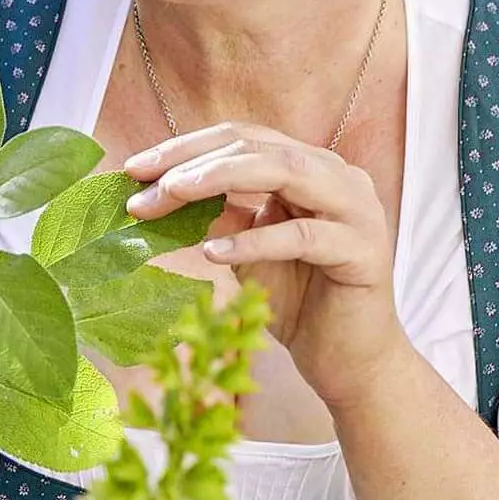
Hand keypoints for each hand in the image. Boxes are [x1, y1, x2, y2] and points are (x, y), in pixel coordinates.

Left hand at [122, 121, 411, 407]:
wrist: (346, 360)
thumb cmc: (298, 300)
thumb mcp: (245, 249)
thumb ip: (217, 216)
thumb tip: (155, 193)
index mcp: (310, 168)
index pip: (244, 139)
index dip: (187, 147)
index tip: (134, 167)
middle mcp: (338, 177)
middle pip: (259, 148)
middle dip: (194, 161)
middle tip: (142, 181)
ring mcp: (357, 210)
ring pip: (286, 172)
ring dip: (220, 179)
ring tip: (172, 194)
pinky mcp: (363, 251)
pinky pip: (303, 236)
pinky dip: (255, 241)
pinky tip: (213, 254)